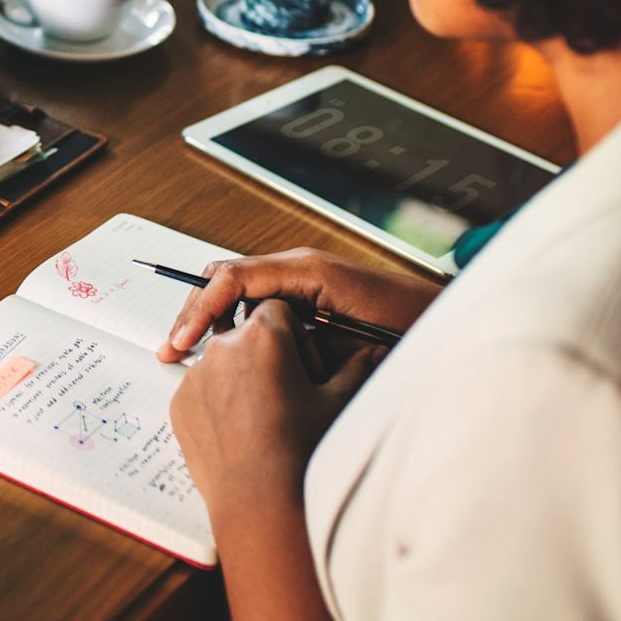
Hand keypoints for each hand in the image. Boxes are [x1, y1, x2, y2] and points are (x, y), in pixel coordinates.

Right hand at [157, 247, 440, 362]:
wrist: (449, 324)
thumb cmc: (412, 326)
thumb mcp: (350, 339)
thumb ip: (299, 337)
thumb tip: (249, 345)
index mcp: (304, 269)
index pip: (232, 277)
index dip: (200, 309)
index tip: (181, 341)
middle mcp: (297, 268)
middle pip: (223, 278)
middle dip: (193, 312)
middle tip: (172, 349)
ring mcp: (300, 280)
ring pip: (235, 291)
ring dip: (210, 320)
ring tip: (188, 353)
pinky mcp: (305, 297)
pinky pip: (256, 304)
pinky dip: (233, 325)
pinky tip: (225, 353)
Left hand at [170, 300, 382, 510]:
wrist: (260, 501)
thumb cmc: (301, 450)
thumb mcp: (337, 403)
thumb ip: (356, 367)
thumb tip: (375, 349)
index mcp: (262, 335)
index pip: (278, 310)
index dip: (296, 337)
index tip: (305, 368)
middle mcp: (221, 348)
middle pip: (247, 335)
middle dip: (267, 355)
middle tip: (287, 394)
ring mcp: (195, 376)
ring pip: (222, 362)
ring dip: (241, 377)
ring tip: (264, 417)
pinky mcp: (180, 403)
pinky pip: (202, 390)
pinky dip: (219, 401)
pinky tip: (241, 431)